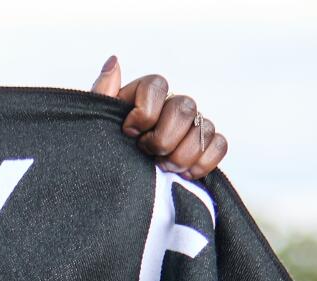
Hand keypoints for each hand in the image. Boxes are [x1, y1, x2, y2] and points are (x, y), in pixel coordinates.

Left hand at [91, 56, 226, 179]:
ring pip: (204, 127)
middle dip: (163, 139)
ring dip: (181, 156)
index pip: (156, 85)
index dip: (144, 112)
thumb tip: (114, 61)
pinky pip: (219, 145)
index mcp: (146, 95)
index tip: (129, 133)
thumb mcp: (97, 124)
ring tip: (163, 168)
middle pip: (184, 108)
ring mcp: (193, 124)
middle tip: (148, 155)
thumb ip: (103, 93)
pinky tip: (184, 173)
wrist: (116, 184)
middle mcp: (172, 105)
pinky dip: (204, 162)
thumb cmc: (106, 150)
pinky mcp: (206, 145)